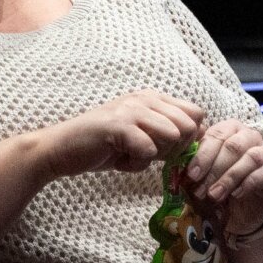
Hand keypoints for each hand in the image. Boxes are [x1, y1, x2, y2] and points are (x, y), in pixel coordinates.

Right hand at [35, 91, 203, 180]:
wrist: (61, 149)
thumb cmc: (102, 146)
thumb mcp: (141, 138)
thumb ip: (167, 136)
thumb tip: (201, 138)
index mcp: (152, 98)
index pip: (196, 114)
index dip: (190, 138)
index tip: (167, 152)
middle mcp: (145, 99)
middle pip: (189, 126)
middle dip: (174, 149)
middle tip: (146, 155)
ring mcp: (131, 110)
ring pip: (173, 136)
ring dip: (154, 156)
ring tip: (130, 156)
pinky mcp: (119, 126)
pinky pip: (148, 151)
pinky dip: (135, 164)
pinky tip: (118, 160)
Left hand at [180, 118, 262, 234]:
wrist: (245, 204)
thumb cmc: (220, 181)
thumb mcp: (205, 172)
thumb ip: (195, 165)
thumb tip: (179, 171)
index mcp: (229, 129)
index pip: (216, 135)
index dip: (203, 155)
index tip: (191, 174)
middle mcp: (249, 136)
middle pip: (232, 147)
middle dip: (213, 169)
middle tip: (199, 189)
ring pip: (249, 159)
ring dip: (228, 178)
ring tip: (213, 195)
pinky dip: (247, 184)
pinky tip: (235, 195)